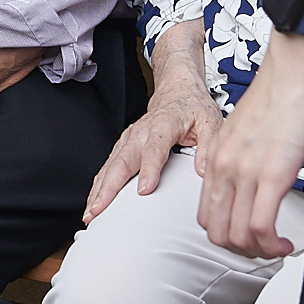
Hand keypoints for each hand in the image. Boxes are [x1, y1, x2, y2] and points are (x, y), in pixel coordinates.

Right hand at [85, 83, 219, 221]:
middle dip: (109, 186)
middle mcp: (141, 131)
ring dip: (99, 188)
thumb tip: (203, 170)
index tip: (145, 190)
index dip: (149, 169)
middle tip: (102, 208)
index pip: (154, 148)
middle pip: (123, 159)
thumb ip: (208, 145)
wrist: (178, 92)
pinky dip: (99, 184)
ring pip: (111, 164)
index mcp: (164, 123)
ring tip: (92, 212)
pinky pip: (108, 166)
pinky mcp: (124, 145)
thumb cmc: (193, 108)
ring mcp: (130, 138)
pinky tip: (94, 200)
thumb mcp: (211, 121)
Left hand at [197, 34, 303, 257]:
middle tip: (264, 248)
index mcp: (217, 155)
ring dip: (259, 251)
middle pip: (216, 230)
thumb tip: (256, 178)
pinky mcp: (271, 176)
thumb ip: (244, 155)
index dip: (226, 234)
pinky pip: (260, 227)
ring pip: (237, 235)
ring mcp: (245, 172)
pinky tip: (287, 243)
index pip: (206, 212)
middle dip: (240, 249)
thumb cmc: (279, 95)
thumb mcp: (248, 129)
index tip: (250, 237)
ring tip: (278, 248)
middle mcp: (224, 166)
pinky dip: (273, 245)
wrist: (293, 71)